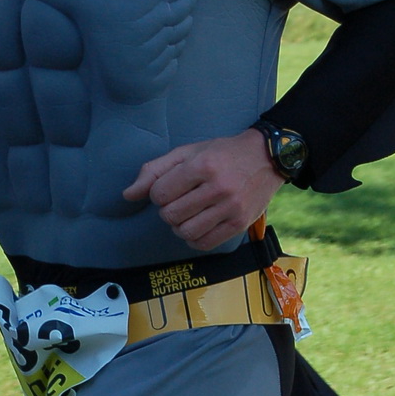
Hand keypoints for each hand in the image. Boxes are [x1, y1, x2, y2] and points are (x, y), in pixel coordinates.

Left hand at [122, 129, 282, 250]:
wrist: (266, 157)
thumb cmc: (221, 154)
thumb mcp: (187, 153)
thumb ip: (155, 171)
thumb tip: (128, 195)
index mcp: (202, 165)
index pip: (160, 193)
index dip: (157, 194)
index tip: (169, 188)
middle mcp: (218, 187)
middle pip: (171, 215)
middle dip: (167, 210)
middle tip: (178, 201)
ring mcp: (231, 207)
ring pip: (186, 231)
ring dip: (179, 226)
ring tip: (187, 215)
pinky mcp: (240, 223)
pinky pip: (205, 243)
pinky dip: (194, 238)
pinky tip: (197, 226)